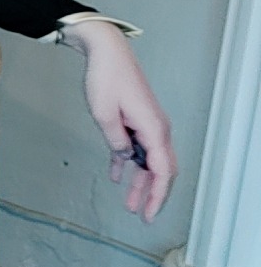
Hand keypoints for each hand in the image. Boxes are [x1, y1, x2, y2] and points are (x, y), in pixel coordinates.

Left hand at [61, 21, 176, 222]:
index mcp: (153, 129)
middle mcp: (156, 128)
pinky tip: (117, 175)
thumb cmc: (106, 77)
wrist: (106, 51)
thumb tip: (126, 158)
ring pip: (148, 161)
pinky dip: (127, 163)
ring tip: (128, 203)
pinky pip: (135, 148)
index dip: (157, 196)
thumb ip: (116, 142)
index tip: (148, 215)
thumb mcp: (104, 114)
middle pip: (160, 169)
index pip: (162, 171)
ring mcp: (147, 123)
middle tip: (142, 215)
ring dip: (140, 182)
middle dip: (152, 194)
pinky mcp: (136, 119)